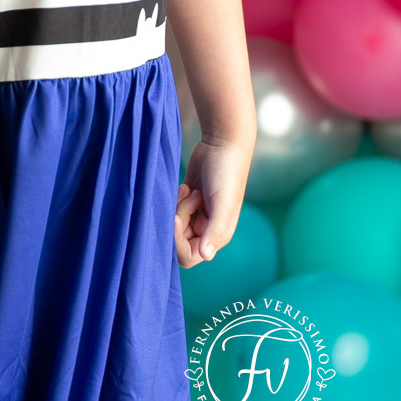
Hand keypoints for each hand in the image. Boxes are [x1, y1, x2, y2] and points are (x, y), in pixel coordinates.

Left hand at [174, 138, 251, 268]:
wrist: (222, 143)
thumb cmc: (227, 173)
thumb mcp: (223, 203)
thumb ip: (215, 231)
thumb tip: (206, 256)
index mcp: (217, 235)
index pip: (189, 256)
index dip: (178, 241)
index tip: (176, 217)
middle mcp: (206, 229)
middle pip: (178, 240)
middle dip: (178, 219)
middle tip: (186, 197)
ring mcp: (196, 214)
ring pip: (174, 225)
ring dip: (178, 206)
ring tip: (189, 188)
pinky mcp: (188, 200)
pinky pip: (173, 210)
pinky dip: (175, 199)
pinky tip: (185, 185)